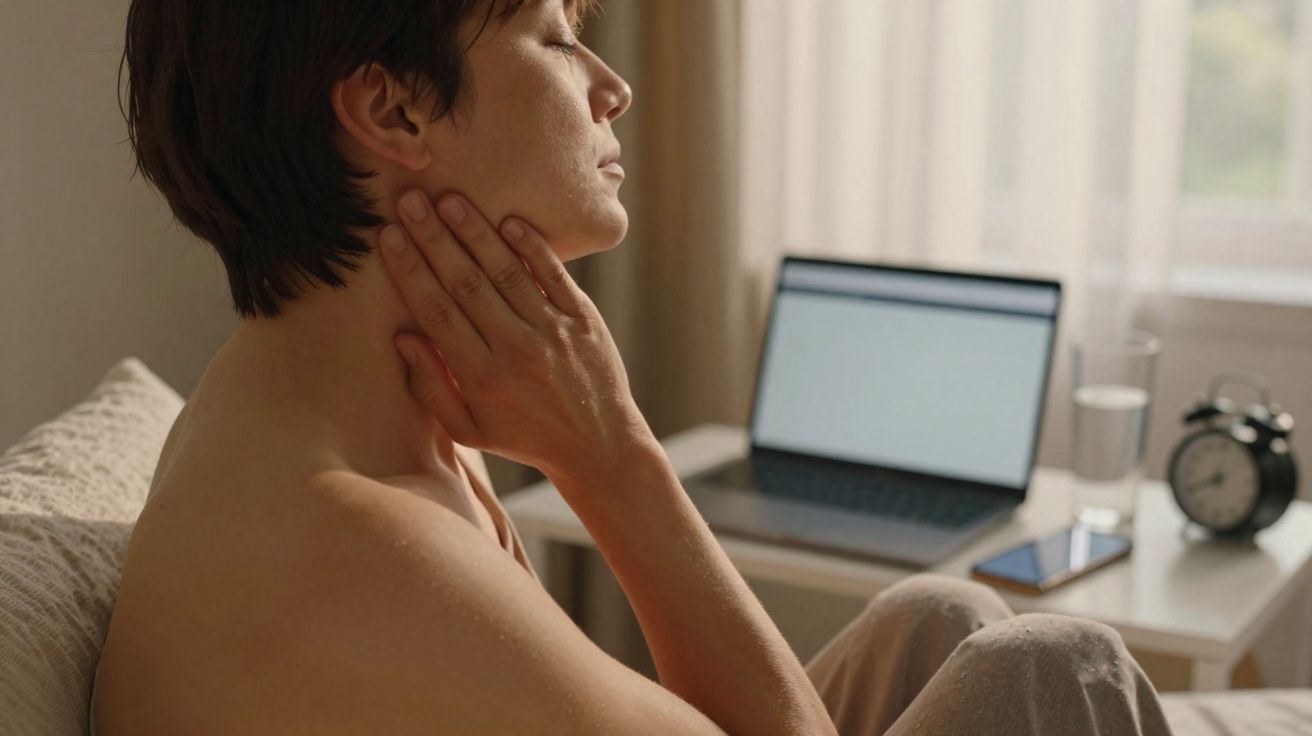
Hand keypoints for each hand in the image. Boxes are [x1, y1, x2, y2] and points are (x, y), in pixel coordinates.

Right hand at [378, 189, 655, 482]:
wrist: (600, 446)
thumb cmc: (526, 436)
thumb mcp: (470, 430)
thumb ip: (432, 388)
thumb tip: (403, 337)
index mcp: (482, 377)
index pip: (437, 312)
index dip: (410, 271)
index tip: (388, 237)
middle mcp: (516, 350)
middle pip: (466, 283)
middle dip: (434, 239)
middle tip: (410, 201)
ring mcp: (553, 332)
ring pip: (507, 272)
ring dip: (476, 233)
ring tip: (450, 199)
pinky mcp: (585, 320)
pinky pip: (554, 276)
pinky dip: (533, 247)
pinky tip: (510, 220)